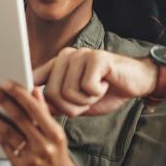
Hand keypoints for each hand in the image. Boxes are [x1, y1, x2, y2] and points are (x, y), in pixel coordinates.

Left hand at [0, 82, 93, 165]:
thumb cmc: (56, 150)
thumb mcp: (55, 131)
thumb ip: (44, 111)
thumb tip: (34, 90)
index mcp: (55, 133)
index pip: (35, 109)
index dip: (20, 95)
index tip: (7, 83)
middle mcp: (43, 146)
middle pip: (19, 119)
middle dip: (4, 102)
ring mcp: (31, 157)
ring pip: (9, 133)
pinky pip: (4, 146)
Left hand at [32, 48, 157, 116]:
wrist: (136, 82)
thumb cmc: (107, 91)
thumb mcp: (78, 103)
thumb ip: (57, 104)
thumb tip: (35, 110)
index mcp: (58, 64)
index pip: (35, 79)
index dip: (32, 95)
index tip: (29, 107)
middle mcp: (66, 56)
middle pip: (51, 92)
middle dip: (70, 107)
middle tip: (87, 100)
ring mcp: (81, 54)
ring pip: (68, 92)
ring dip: (85, 101)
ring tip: (97, 91)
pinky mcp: (96, 58)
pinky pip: (87, 87)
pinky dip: (97, 93)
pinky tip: (105, 85)